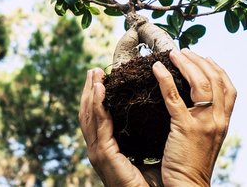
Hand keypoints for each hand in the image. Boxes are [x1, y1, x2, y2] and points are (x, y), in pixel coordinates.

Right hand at [79, 68, 149, 186]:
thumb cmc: (156, 183)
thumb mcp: (149, 152)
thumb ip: (147, 136)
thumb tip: (158, 115)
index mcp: (109, 150)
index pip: (98, 119)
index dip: (96, 99)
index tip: (100, 79)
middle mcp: (99, 151)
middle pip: (88, 115)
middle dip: (88, 92)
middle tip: (93, 71)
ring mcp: (99, 153)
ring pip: (89, 117)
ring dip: (90, 93)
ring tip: (94, 75)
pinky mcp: (104, 155)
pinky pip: (99, 125)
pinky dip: (97, 105)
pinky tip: (99, 90)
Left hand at [153, 49, 236, 186]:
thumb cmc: (193, 166)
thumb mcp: (207, 141)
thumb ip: (205, 122)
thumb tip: (194, 104)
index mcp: (224, 122)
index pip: (230, 88)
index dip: (218, 69)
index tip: (204, 58)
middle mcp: (218, 120)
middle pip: (216, 80)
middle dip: (200, 61)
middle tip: (184, 52)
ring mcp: (204, 123)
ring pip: (201, 83)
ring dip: (186, 64)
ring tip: (174, 54)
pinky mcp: (186, 128)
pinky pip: (174, 97)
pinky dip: (166, 79)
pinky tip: (157, 68)